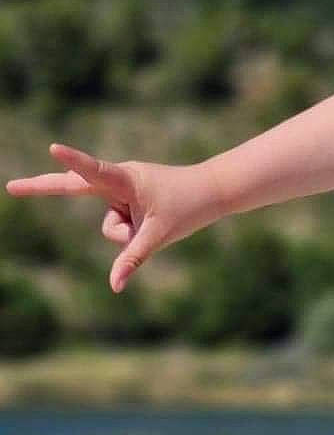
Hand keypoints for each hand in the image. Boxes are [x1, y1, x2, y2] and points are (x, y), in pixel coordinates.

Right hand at [4, 145, 220, 291]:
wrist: (211, 191)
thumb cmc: (188, 208)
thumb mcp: (159, 236)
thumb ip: (134, 259)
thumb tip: (114, 287)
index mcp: (126, 179)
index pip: (94, 170)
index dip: (73, 160)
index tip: (53, 147)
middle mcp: (118, 180)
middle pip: (75, 187)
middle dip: (43, 187)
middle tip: (11, 188)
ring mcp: (119, 189)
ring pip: (110, 226)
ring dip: (129, 233)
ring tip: (156, 222)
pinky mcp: (123, 198)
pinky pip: (118, 225)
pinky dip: (131, 231)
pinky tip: (150, 220)